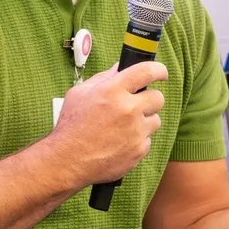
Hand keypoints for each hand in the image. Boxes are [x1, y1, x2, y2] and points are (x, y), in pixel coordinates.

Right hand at [51, 60, 166, 186]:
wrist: (67, 160)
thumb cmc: (71, 126)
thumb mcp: (80, 94)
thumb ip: (103, 78)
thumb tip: (120, 68)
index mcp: (113, 90)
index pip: (147, 71)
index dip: (159, 70)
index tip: (161, 73)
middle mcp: (128, 109)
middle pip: (158, 97)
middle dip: (150, 99)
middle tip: (137, 104)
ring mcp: (135, 131)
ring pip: (155, 120)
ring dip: (144, 121)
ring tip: (123, 127)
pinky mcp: (139, 150)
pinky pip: (147, 141)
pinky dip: (137, 141)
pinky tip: (119, 143)